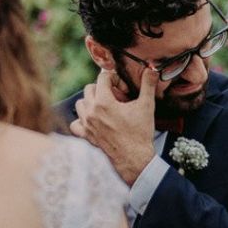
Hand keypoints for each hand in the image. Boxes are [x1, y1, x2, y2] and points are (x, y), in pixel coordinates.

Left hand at [70, 68, 157, 184]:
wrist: (134, 158)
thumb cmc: (140, 133)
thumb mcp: (146, 106)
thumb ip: (148, 84)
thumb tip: (152, 69)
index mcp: (104, 102)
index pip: (102, 78)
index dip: (113, 78)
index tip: (121, 85)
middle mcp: (91, 112)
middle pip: (89, 88)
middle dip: (102, 88)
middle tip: (116, 96)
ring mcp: (87, 124)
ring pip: (80, 103)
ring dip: (91, 101)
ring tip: (105, 106)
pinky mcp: (86, 136)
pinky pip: (75, 123)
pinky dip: (81, 120)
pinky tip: (93, 120)